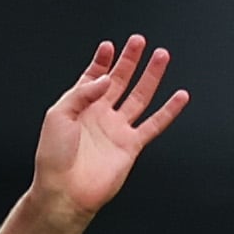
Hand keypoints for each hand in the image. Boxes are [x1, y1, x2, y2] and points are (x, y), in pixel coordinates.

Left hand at [28, 35, 186, 222]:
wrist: (64, 191)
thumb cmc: (54, 158)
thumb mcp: (58, 115)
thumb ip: (82, 92)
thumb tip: (108, 78)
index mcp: (79, 106)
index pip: (94, 77)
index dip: (102, 60)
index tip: (109, 45)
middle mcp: (100, 115)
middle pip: (120, 81)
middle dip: (130, 60)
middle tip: (139, 41)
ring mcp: (117, 129)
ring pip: (139, 97)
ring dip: (151, 76)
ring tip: (161, 56)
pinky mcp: (131, 145)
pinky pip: (154, 124)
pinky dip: (169, 110)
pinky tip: (180, 96)